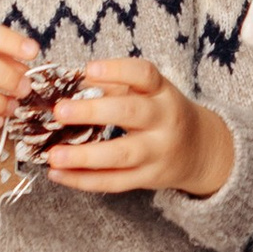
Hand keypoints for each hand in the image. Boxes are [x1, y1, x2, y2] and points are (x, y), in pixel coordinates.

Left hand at [42, 57, 234, 198]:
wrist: (199, 150)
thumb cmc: (162, 114)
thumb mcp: (150, 93)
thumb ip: (116, 87)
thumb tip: (70, 83)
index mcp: (162, 92)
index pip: (144, 74)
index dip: (117, 70)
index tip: (88, 69)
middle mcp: (164, 120)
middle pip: (131, 113)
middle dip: (93, 111)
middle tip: (60, 111)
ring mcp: (157, 152)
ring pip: (121, 155)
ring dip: (84, 156)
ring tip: (53, 154)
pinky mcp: (148, 178)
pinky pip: (114, 182)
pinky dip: (84, 180)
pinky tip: (58, 174)